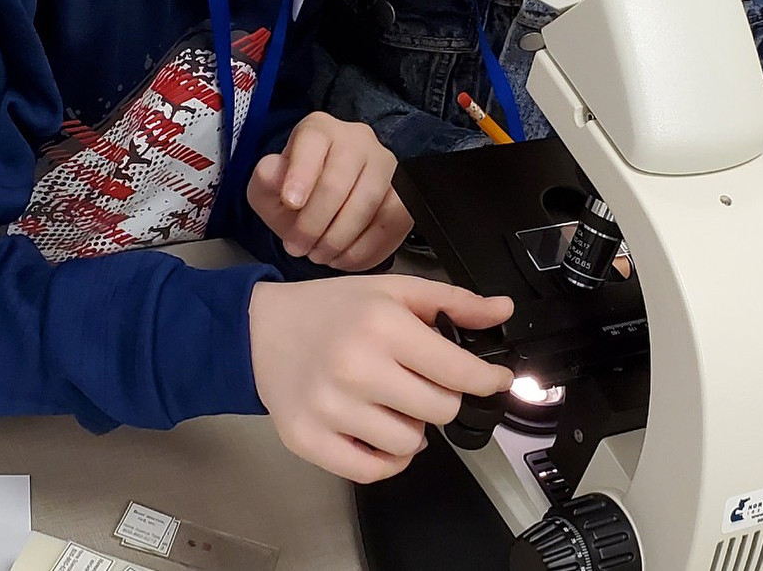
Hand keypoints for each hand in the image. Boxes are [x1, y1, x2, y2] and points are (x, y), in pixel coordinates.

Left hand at [248, 112, 412, 270]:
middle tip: (298, 247)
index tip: (290, 204)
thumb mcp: (267, 188)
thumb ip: (265, 180)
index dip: (301, 173)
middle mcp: (357, 138)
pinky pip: (393, 221)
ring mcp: (385, 164)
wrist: (324, 206)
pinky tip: (346, 259)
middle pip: (340, 179)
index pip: (313, 141)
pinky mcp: (404, 192)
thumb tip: (274, 173)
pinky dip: (368, 248)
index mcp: (319, 129)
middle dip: (315, 222)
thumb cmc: (295, 194)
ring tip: (320, 255)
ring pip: (370, 202)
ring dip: (341, 238)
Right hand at [248, 275, 514, 482]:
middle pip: (441, 410)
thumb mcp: (394, 290)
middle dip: (444, 397)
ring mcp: (330, 408)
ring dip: (414, 427)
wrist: (261, 330)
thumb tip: (501, 311)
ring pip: (411, 444)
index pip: (458, 370)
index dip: (488, 379)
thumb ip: (453, 301)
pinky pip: (372, 471)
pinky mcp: (308, 439)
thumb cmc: (333, 309)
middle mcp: (355, 368)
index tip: (496, 380)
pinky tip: (381, 432)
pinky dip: (389, 459)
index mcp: (381, 325)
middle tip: (425, 382)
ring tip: (395, 402)